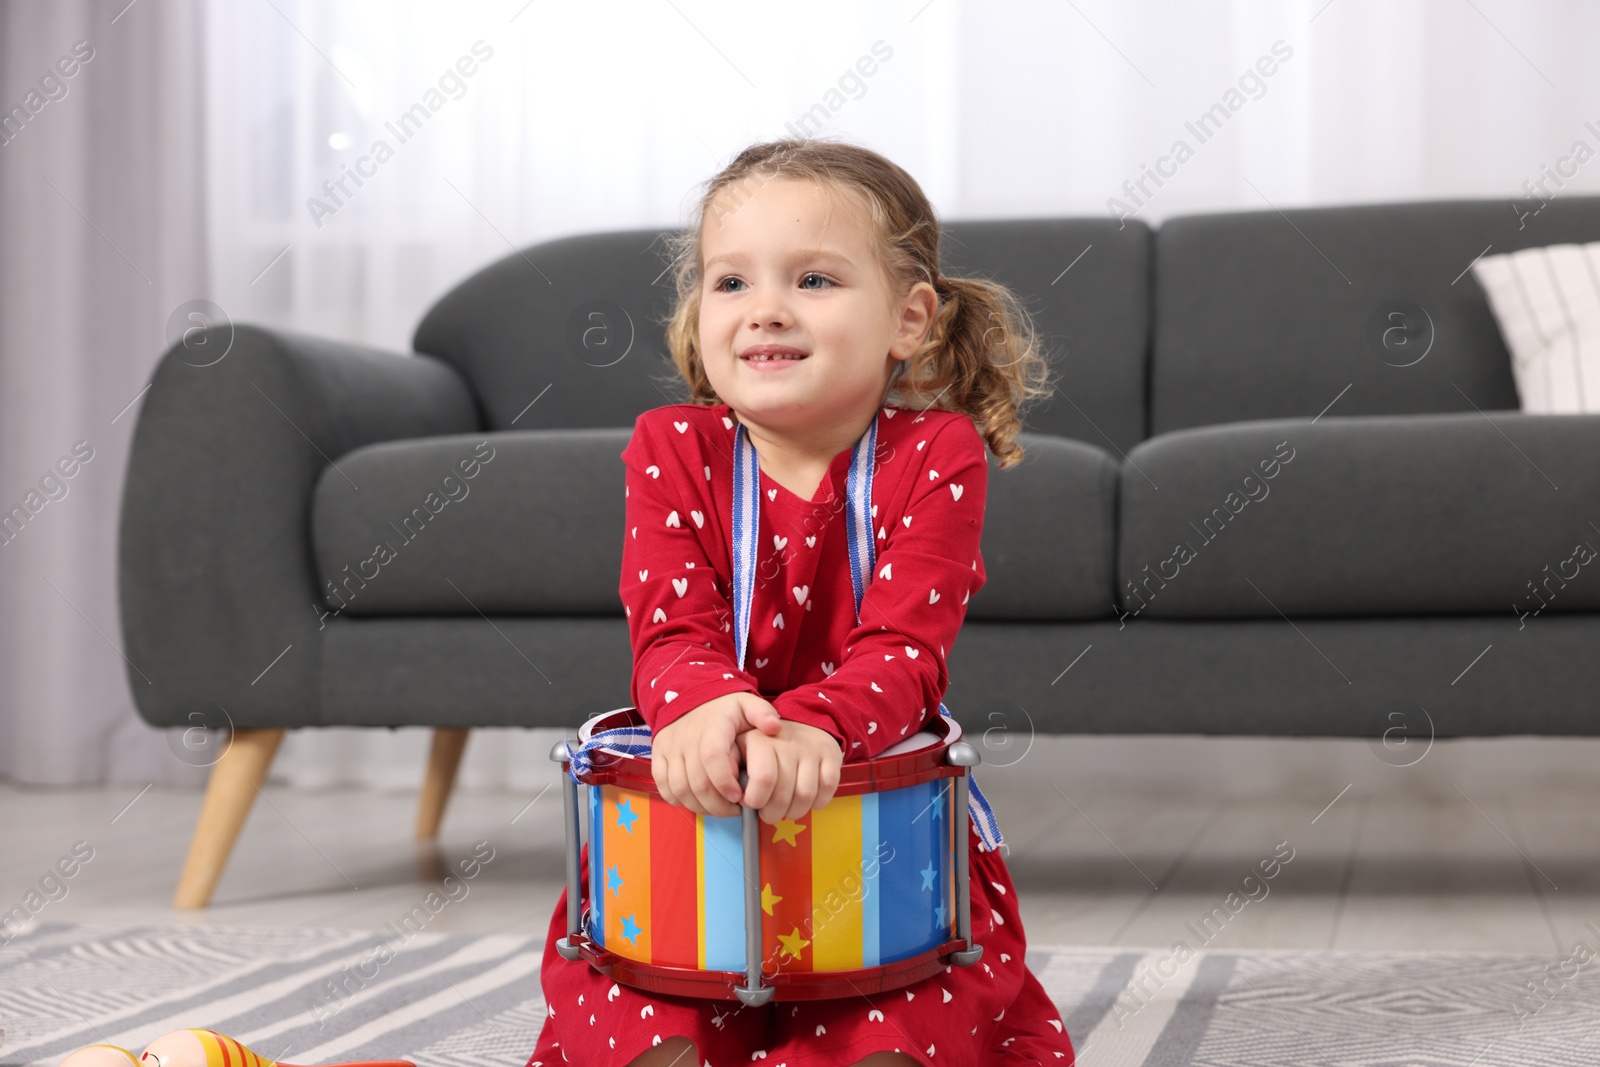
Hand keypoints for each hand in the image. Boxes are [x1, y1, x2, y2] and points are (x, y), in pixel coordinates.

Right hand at [652, 691, 781, 816]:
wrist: (690, 697)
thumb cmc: (723, 708)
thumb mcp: (746, 704)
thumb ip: (763, 713)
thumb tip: (775, 727)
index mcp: (712, 727)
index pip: (713, 758)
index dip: (725, 782)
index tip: (739, 796)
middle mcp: (687, 738)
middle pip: (697, 782)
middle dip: (718, 804)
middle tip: (734, 809)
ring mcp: (670, 748)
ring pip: (680, 789)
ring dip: (700, 806)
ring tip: (719, 808)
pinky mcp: (658, 756)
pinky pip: (664, 786)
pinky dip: (679, 800)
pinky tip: (697, 801)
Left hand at [737, 719, 842, 823]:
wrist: (801, 721)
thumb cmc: (767, 745)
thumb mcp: (742, 748)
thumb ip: (732, 768)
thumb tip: (732, 795)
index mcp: (761, 741)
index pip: (763, 779)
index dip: (756, 800)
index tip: (752, 804)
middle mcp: (787, 742)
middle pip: (784, 794)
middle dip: (773, 814)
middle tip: (769, 814)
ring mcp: (811, 748)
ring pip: (806, 795)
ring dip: (795, 812)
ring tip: (787, 811)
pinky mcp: (831, 754)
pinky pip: (828, 788)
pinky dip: (818, 802)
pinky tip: (807, 801)